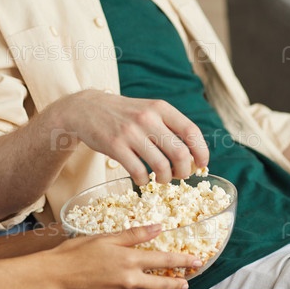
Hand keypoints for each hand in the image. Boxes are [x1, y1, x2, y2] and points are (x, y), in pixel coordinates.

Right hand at [40, 225, 201, 288]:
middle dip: (177, 282)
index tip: (196, 261)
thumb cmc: (77, 252)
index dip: (183, 261)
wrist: (54, 276)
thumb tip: (158, 228)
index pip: (164, 262)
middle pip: (162, 285)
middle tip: (187, 281)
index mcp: (129, 261)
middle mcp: (129, 282)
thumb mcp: (107, 238)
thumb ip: (134, 234)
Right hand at [53, 90, 208, 184]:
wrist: (87, 108)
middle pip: (180, 152)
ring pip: (160, 165)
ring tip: (161, 179)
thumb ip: (169, 127)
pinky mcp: (115, 146)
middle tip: (180, 175)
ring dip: (165, 179)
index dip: (201, 151)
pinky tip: (142, 179)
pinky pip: (138, 171)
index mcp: (161, 108)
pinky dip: (144, 180)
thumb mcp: (148, 110)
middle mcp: (148, 118)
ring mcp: (130, 132)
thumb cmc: (124, 114)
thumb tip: (192, 155)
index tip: (202, 164)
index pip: (191, 131)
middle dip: (184, 170)